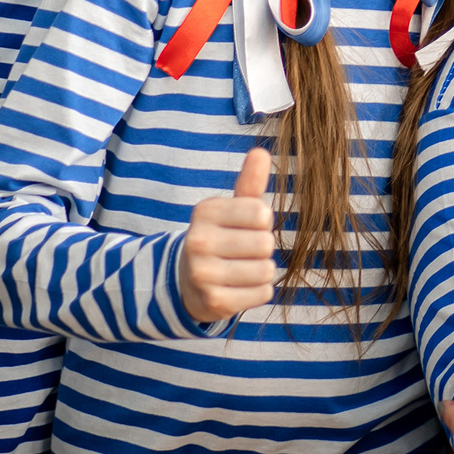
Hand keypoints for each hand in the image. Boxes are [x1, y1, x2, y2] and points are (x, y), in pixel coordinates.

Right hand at [179, 148, 281, 325]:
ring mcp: (203, 274)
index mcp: (205, 211)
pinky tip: (238, 287)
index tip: (246, 226)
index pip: (261, 213)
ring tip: (240, 269)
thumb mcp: (232, 209)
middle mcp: (198, 241)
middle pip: (265, 244)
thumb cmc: (221, 237)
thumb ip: (249, 183)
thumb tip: (261, 152)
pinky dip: (258, 291)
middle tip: (243, 251)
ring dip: (261, 271)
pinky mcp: (213, 302)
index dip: (262, 222)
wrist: (187, 281)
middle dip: (262, 248)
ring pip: (266, 270)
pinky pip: (263, 293)